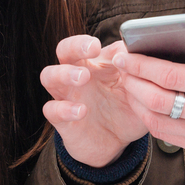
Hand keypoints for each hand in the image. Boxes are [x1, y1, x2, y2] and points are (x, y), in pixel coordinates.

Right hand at [41, 35, 148, 166]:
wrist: (116, 143)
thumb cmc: (124, 109)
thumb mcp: (135, 90)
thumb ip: (134, 70)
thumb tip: (132, 48)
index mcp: (92, 65)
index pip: (82, 44)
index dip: (87, 41)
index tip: (100, 46)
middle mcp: (75, 76)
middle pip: (63, 51)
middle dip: (74, 46)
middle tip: (92, 50)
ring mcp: (65, 96)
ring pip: (49, 76)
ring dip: (63, 73)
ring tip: (83, 77)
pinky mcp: (62, 120)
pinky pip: (51, 110)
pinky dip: (64, 109)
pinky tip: (81, 111)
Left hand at [112, 25, 184, 156]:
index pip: (173, 77)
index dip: (143, 65)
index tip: (126, 55)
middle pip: (159, 100)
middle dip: (133, 81)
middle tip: (120, 66)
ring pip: (158, 121)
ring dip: (135, 101)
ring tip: (127, 82)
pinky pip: (165, 135)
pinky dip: (147, 118)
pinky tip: (141, 102)